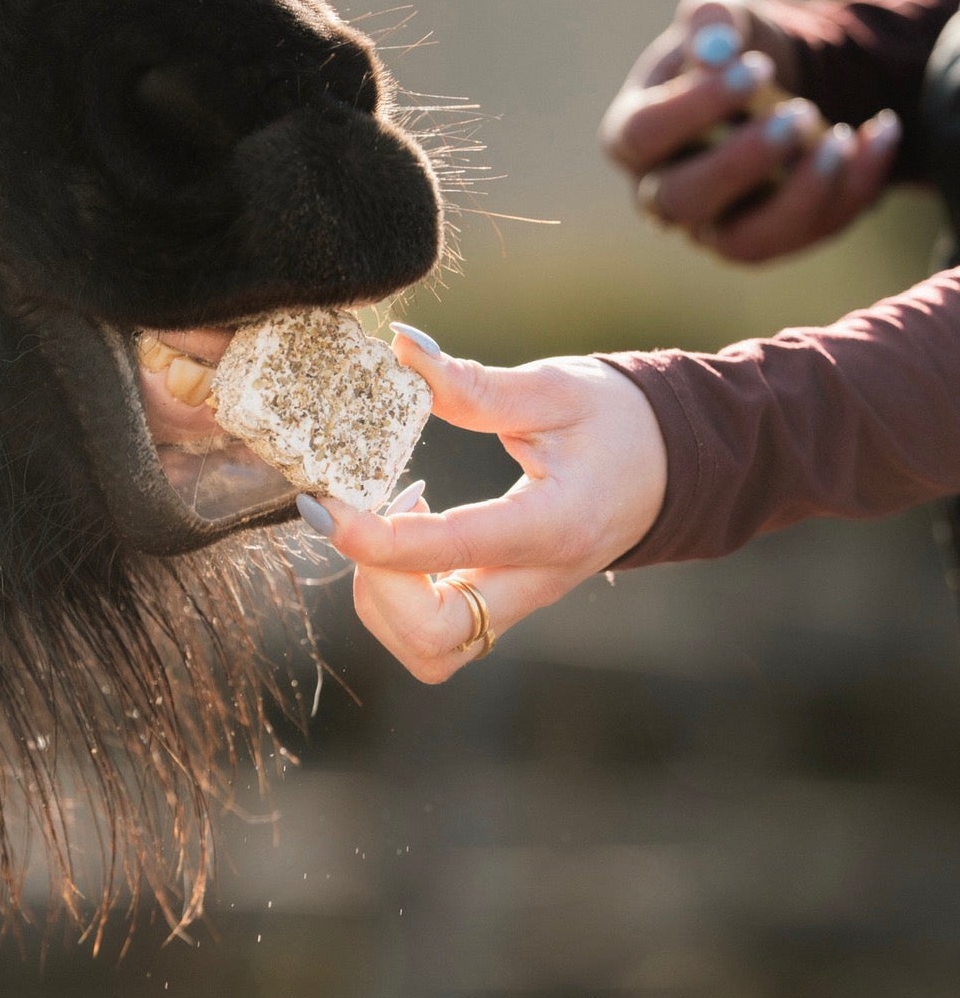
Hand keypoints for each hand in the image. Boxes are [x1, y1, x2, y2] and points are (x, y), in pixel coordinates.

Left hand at [297, 328, 667, 683]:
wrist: (674, 466)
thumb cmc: (619, 421)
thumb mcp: (554, 389)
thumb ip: (472, 382)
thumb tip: (401, 348)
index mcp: (553, 527)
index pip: (446, 551)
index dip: (369, 537)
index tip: (324, 501)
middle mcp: (536, 583)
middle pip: (433, 637)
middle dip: (377, 586)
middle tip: (370, 517)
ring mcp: (520, 603)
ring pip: (429, 649)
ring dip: (385, 595)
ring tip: (395, 514)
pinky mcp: (503, 605)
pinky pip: (436, 633)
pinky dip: (401, 595)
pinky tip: (413, 525)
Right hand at [600, 0, 900, 262]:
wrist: (774, 83)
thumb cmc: (730, 48)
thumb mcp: (722, 16)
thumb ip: (711, 20)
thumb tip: (716, 49)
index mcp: (633, 135)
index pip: (640, 136)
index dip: (693, 108)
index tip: (757, 67)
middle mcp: (661, 192)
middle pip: (682, 200)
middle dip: (742, 161)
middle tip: (801, 112)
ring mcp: (711, 227)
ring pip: (743, 242)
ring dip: (798, 197)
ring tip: (840, 140)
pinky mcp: (766, 240)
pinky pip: (805, 234)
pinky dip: (851, 189)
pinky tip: (879, 132)